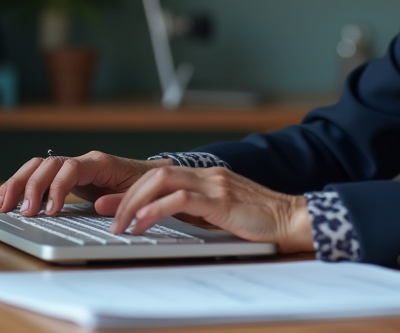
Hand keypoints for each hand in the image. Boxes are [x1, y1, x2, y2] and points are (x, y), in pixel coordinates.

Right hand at [0, 150, 170, 215]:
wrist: (152, 177)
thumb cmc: (145, 186)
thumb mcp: (139, 194)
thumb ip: (120, 200)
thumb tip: (98, 204)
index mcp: (100, 163)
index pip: (69, 167)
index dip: (57, 187)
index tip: (51, 210)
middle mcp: (81, 161)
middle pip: (47, 164)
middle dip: (29, 186)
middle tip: (22, 212)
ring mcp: (71, 168)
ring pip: (37, 167)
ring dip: (17, 184)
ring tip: (2, 205)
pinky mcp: (64, 178)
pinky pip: (38, 176)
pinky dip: (20, 186)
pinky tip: (7, 200)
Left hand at [102, 164, 314, 254]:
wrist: (292, 219)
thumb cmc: (260, 221)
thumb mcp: (221, 213)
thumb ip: (196, 210)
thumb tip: (164, 219)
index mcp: (206, 176)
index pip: (159, 175)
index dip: (130, 189)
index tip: (108, 205)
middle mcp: (207, 174)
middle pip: (154, 174)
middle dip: (125, 196)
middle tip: (108, 218)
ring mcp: (214, 184)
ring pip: (162, 181)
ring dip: (134, 203)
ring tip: (121, 225)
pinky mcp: (221, 199)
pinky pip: (180, 198)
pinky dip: (156, 210)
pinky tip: (144, 223)